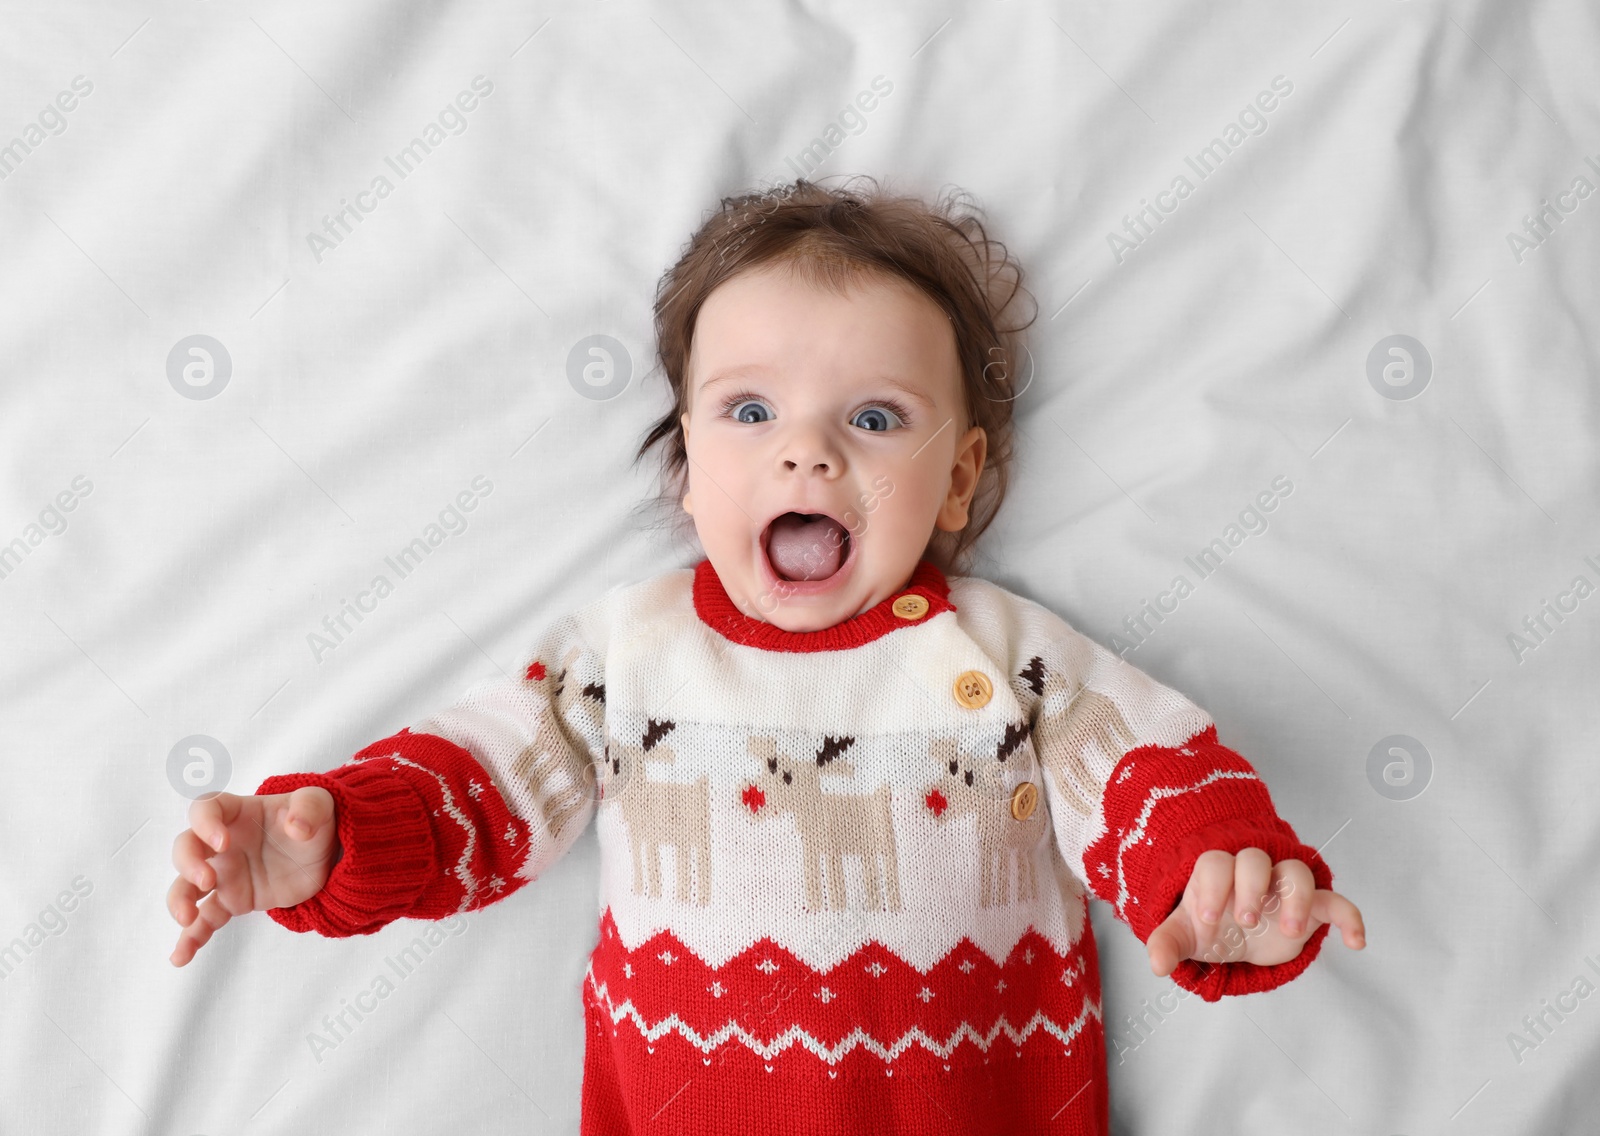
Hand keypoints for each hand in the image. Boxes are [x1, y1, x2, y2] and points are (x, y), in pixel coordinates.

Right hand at [167, 787, 338, 966]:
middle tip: (208, 880)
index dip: (204, 823)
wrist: (323, 852)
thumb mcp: (320, 804)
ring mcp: (225, 874)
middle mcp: (223, 844)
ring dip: (179, 901)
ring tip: (187, 919)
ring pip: (186, 886)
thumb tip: (298, 827)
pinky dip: (191, 938)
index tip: (222, 842)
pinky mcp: (234, 901)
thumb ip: (310, 807)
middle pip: (185, 848)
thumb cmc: (313, 820)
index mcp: (239, 813)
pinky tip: (180, 956)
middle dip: (188, 864)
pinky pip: (205, 920)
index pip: (205, 808)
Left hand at [1146, 847, 1364, 976]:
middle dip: (1250, 886)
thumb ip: (1168, 943)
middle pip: (1254, 859)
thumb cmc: (1212, 925)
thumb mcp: (1187, 935)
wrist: (1237, 935)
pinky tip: (1356, 942)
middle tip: (1245, 922)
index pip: (1215, 863)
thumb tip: (1157, 964)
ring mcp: (1283, 888)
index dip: (1212, 888)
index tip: (1210, 921)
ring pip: (1297, 872)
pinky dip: (1350, 918)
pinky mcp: (1312, 907)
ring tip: (1288, 932)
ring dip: (1296, 899)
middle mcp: (1251, 873)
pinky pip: (1337, 902)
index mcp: (1217, 874)